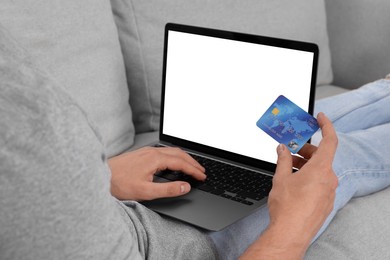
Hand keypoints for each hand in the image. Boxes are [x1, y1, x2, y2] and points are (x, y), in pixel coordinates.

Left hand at [108, 147, 205, 200]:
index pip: (181, 163)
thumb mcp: (146, 191)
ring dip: (185, 158)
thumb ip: (168, 189)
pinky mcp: (142, 153)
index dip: (194, 170)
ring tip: (192, 166)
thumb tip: (186, 187)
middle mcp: (152, 152)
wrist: (101, 176)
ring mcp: (147, 151)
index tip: (202, 176)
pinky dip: (175, 156)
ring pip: (172, 151)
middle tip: (202, 171)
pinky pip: (165, 151)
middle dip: (193, 162)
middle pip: (179, 154)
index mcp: (155, 159)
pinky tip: (174, 163)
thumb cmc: (120, 184)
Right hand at [241, 112, 337, 258]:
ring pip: (320, 170)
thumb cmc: (287, 207)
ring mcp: (329, 191)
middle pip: (321, 156)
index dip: (326, 126)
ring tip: (288, 167)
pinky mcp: (325, 201)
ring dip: (305, 165)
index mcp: (321, 169)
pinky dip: (308, 177)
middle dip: (305, 151)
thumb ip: (283, 159)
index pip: (330, 141)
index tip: (320, 118)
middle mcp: (329, 179)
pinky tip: (294, 181)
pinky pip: (320, 183)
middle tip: (290, 149)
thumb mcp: (281, 178)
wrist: (290, 232)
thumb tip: (282, 149)